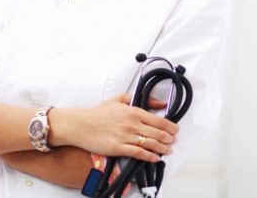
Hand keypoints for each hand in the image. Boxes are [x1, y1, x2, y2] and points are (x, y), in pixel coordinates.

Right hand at [51, 94, 178, 162]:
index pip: (159, 120)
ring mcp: (126, 137)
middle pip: (158, 134)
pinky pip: (139, 154)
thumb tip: (159, 102)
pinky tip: (155, 158)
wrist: (81, 124)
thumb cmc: (98, 113)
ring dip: (163, 148)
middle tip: (173, 141)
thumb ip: (141, 99)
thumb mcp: (120, 99)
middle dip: (169, 139)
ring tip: (167, 150)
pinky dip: (150, 157)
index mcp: (133, 111)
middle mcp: (132, 124)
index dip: (171, 127)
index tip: (175, 130)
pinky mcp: (119, 148)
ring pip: (151, 144)